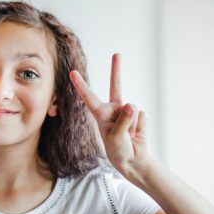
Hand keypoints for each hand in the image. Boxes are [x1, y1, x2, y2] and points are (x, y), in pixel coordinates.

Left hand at [70, 53, 153, 180]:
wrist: (133, 159)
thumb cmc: (117, 150)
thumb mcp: (115, 138)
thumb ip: (123, 122)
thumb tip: (132, 105)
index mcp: (100, 113)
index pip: (88, 97)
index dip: (80, 85)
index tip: (72, 73)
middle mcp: (113, 109)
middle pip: (116, 85)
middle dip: (116, 69)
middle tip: (117, 54)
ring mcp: (127, 111)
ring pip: (132, 110)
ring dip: (131, 125)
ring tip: (128, 135)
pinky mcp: (139, 115)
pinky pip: (142, 117)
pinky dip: (140, 127)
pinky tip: (136, 134)